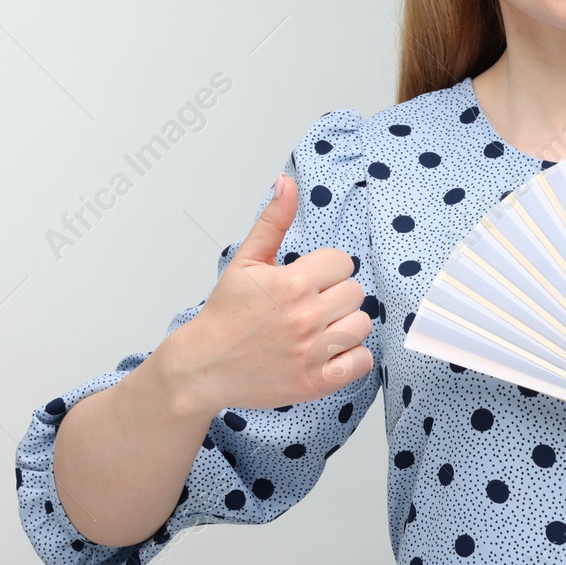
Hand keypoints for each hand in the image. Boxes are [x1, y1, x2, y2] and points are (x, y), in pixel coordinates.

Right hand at [158, 171, 375, 417]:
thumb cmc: (226, 313)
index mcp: (292, 283)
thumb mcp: (246, 261)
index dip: (326, 270)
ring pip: (362, 324)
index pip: (342, 262)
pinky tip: (328, 351)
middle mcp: (305, 317)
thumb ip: (273, 221)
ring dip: (345, 325)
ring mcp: (312, 352)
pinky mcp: (316, 382)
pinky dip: (351, 357)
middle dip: (335, 296)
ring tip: (318, 328)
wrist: (203, 366)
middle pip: (355, 292)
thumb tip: (286, 182)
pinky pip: (362, 362)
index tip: (308, 281)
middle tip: (309, 306)